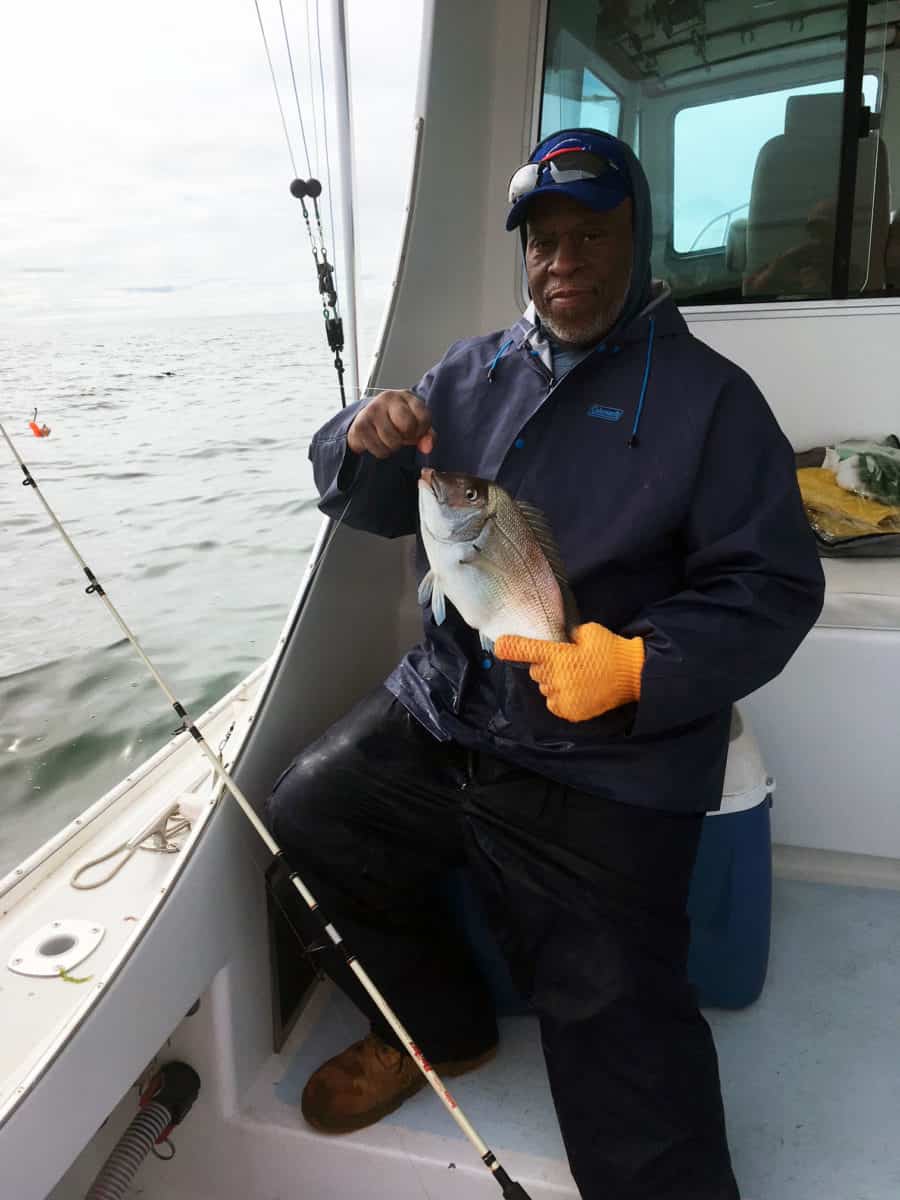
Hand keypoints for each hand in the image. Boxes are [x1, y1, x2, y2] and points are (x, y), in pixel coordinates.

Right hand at [347, 389, 434, 458]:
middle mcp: (388, 398)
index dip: (422, 431)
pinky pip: (379, 450)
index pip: (424, 417)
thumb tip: (427, 448)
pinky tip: (379, 442)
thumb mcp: (415, 424)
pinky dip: (382, 452)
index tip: (416, 431)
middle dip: (408, 437)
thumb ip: (427, 435)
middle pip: (407, 425)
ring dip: (394, 447)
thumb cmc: (396, 421)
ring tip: (390, 439)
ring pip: (392, 442)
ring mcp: (372, 410)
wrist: (366, 419)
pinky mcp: (360, 425)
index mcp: (405, 395)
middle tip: (402, 435)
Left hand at [494, 623, 644, 722]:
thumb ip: (568, 635)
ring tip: (577, 677)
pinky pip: (553, 703)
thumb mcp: (589, 631)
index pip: (526, 650)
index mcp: (558, 655)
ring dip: (554, 682)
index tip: (499, 646)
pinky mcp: (569, 711)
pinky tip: (577, 690)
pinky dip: (561, 697)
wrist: (633, 675)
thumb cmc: (611, 649)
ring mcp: (562, 696)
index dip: (510, 648)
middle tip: (568, 662)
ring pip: (544, 688)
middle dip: (546, 666)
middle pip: (536, 671)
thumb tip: (560, 640)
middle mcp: (556, 677)